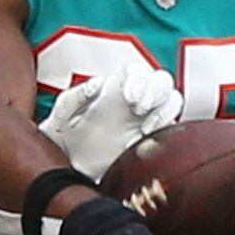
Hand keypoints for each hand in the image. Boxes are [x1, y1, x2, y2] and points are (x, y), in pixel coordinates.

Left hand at [39, 65, 183, 179]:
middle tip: (140, 110)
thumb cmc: (64, 133)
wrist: (68, 163)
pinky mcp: (151, 141)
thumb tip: (98, 83)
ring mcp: (146, 120)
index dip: (140, 80)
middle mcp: (134, 101)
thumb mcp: (62, 112)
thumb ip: (75, 96)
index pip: (138, 71)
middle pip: (162, 81)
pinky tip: (144, 143)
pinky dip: (165, 134)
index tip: (130, 99)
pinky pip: (170, 131)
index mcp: (114, 88)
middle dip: (156, 91)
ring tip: (146, 129)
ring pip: (172, 102)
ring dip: (166, 111)